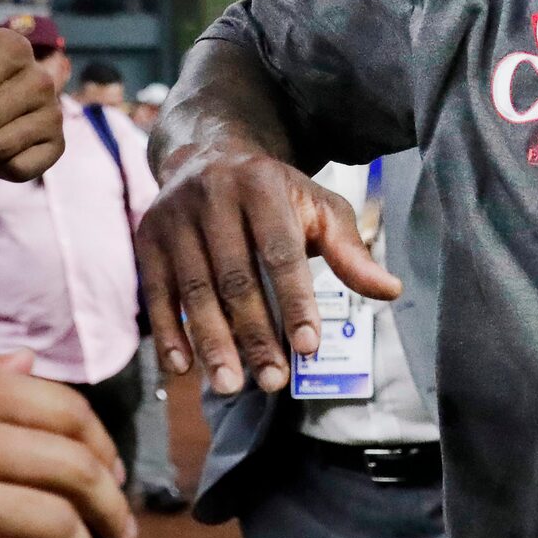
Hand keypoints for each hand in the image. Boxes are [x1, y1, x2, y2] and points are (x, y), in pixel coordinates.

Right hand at [136, 146, 398, 394]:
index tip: (308, 348)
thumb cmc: (274, 193)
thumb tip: (390, 290)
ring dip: (212, 342)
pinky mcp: (147, 237)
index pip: (280, 252)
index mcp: (261, 184)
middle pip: (235, 278)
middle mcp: (212, 195)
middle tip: (273, 381)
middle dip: (255, 334)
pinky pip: (155, 291)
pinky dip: (167, 331)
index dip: (295, 302)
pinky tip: (182, 366)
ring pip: (194, 290)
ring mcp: (174, 216)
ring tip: (231, 384)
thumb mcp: (317, 208)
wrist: (207, 152)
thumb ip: (350, 251)